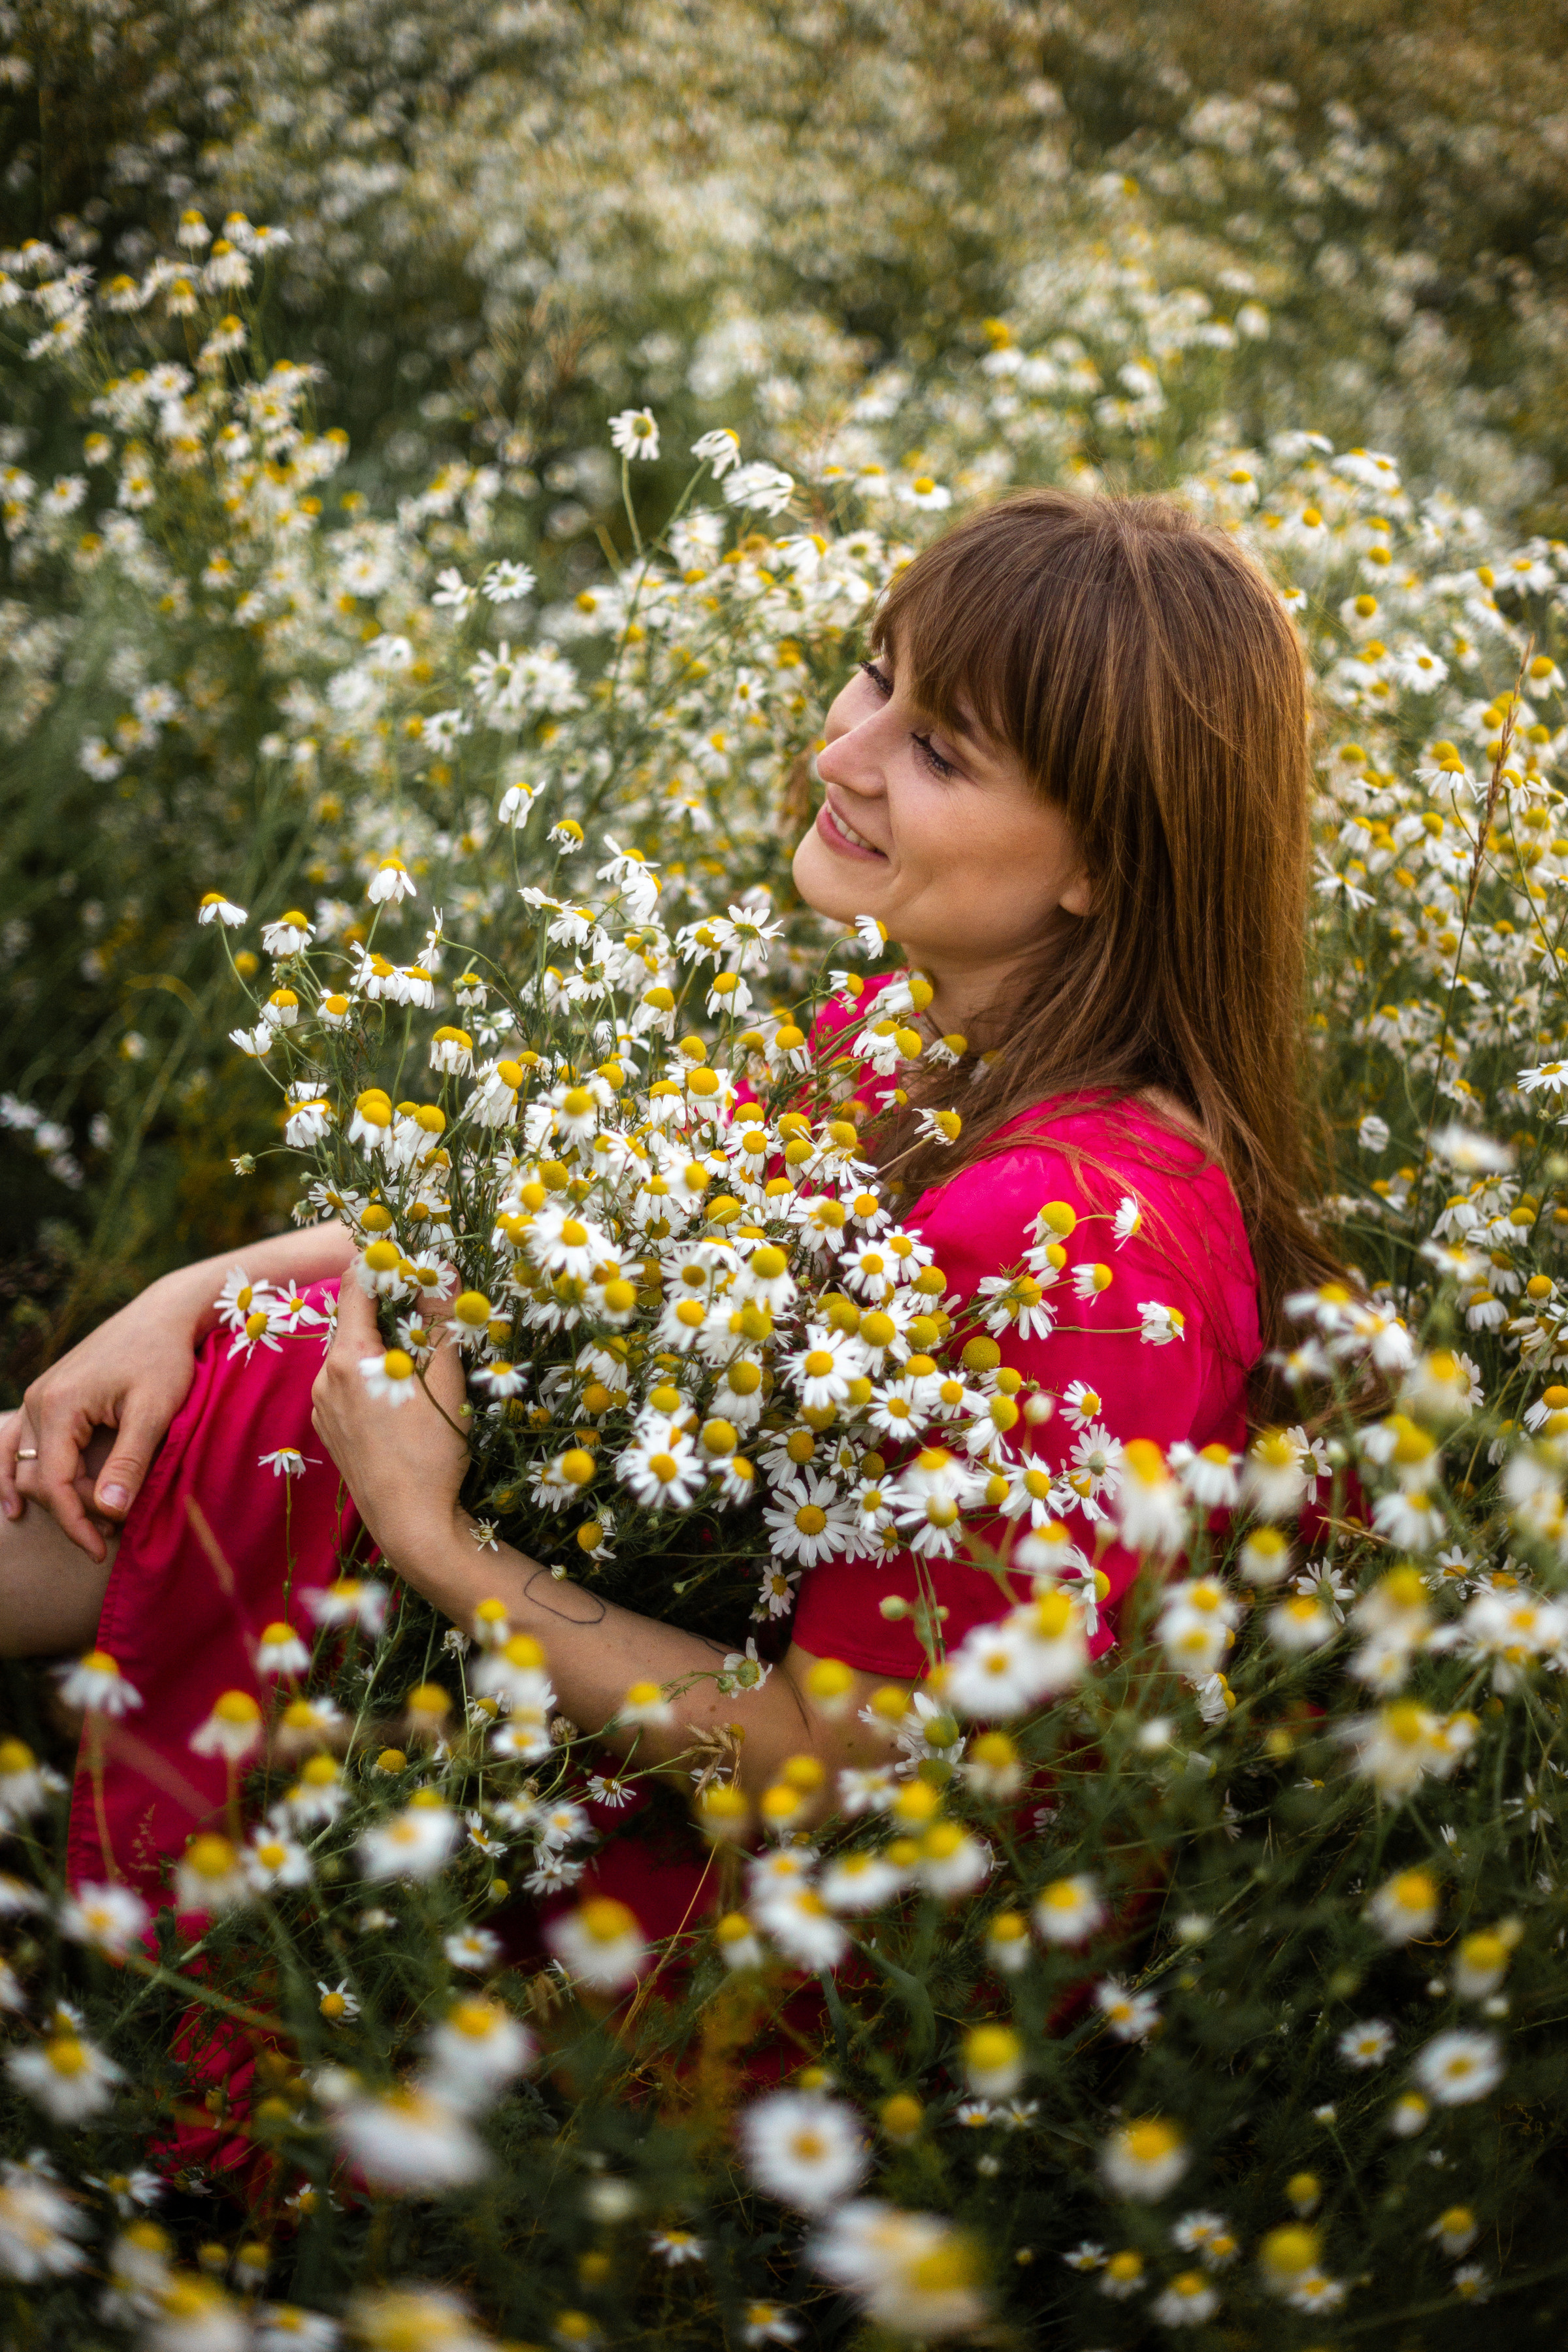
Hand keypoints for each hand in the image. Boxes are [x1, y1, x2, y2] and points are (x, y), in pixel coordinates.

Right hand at [0, 1270, 210, 1561]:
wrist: (162, 1316)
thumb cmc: (164, 1359)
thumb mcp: (154, 1412)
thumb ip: (130, 1461)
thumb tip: (108, 1511)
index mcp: (60, 1405)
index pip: (55, 1483)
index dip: (76, 1523)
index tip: (100, 1551)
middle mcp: (39, 1399)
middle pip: (39, 1475)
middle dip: (70, 1510)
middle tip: (109, 1536)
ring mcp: (39, 1395)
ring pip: (27, 1461)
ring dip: (47, 1496)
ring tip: (77, 1527)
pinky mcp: (49, 1394)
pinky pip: (20, 1440)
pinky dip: (17, 1471)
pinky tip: (18, 1503)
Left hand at [309, 1276, 471, 1573]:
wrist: (410, 1524)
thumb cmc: (431, 1451)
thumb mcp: (445, 1378)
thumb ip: (441, 1319)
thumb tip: (442, 1269)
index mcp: (348, 1358)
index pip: (356, 1284)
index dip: (385, 1265)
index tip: (414, 1260)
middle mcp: (324, 1378)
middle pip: (357, 1320)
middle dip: (393, 1309)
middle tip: (433, 1312)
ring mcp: (323, 1407)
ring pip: (354, 1355)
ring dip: (385, 1346)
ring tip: (425, 1362)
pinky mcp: (331, 1430)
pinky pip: (350, 1385)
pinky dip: (375, 1376)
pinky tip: (406, 1397)